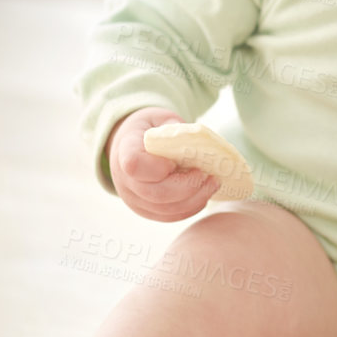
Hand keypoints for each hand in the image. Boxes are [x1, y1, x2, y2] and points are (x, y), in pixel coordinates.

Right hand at [106, 107, 221, 222]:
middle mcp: (124, 179)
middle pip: (155, 193)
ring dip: (193, 200)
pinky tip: (203, 195)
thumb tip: (196, 142)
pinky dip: (189, 208)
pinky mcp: (145, 210)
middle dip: (187, 187)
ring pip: (164, 209)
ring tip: (212, 184)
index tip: (176, 161)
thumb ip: (174, 129)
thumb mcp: (160, 119)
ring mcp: (133, 198)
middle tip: (208, 175)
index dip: (158, 167)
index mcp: (125, 150)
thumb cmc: (149, 129)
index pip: (134, 165)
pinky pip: (168, 216)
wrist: (129, 144)